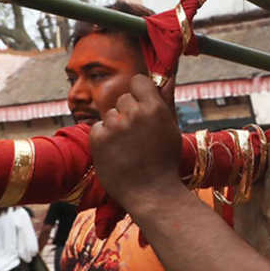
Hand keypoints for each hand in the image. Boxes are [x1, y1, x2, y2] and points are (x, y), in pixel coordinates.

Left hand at [90, 74, 183, 217]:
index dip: (139, 91)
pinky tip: (116, 152)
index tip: (141, 103)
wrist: (151, 193)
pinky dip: (104, 138)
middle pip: (123, 98)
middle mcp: (134, 114)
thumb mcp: (171, 128)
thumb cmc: (164, 161)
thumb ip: (166, 100)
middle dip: (128, 112)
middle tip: (137, 134)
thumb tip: (167, 77)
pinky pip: (97, 128)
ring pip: (110, 114)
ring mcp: (114, 127)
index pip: (138, 81)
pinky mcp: (98, 140)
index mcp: (154, 108)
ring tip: (127, 147)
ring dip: (115, 126)